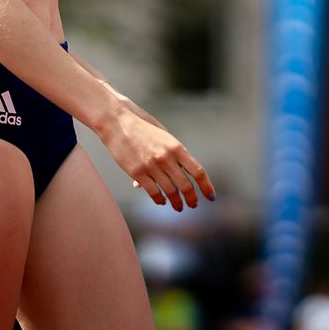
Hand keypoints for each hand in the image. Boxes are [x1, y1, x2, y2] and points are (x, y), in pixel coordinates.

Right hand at [100, 107, 214, 210]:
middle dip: (191, 198)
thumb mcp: (164, 136)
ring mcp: (151, 166)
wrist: (118, 122)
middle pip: (185, 185)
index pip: (198, 171)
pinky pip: (152, 192)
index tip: (211, 196)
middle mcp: (166, 158)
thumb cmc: (143, 128)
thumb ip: (173, 154)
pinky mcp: (137, 173)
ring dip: (176, 202)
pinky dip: (159, 199)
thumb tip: (180, 174)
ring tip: (178, 207)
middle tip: (193, 205)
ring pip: (170, 191)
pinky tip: (162, 202)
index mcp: (176, 147)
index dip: (206, 186)